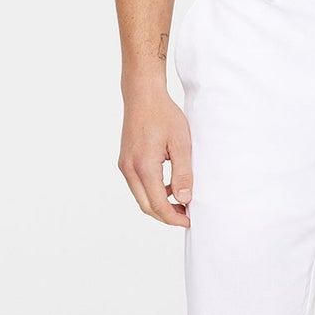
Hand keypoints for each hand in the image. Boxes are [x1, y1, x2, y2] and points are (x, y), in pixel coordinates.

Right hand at [118, 86, 194, 227]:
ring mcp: (125, 166)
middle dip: (166, 215)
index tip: (189, 219)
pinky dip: (152, 192)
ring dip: (159, 204)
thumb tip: (184, 199)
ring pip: (141, 197)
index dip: (174, 217)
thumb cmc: (163, 115)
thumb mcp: (181, 143)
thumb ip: (183, 173)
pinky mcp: (125, 162)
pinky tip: (169, 186)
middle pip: (146, 206)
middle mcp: (130, 169)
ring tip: (181, 201)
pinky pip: (138, 186)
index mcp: (144, 166)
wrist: (142, 95)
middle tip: (186, 215)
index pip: (158, 204)